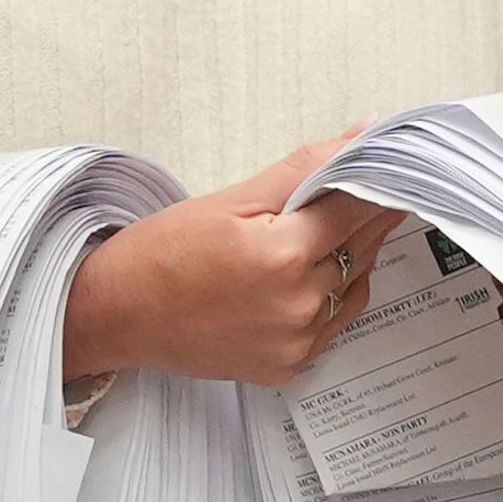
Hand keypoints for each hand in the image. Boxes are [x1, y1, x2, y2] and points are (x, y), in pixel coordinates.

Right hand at [62, 135, 405, 385]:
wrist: (117, 315)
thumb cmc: (163, 252)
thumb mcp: (232, 198)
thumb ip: (304, 168)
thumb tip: (362, 135)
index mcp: (284, 256)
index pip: (358, 206)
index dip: (374, 180)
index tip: (385, 165)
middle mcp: (298, 305)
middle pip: (362, 246)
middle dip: (364, 214)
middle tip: (358, 189)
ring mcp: (296, 342)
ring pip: (355, 284)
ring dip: (351, 254)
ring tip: (321, 231)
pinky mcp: (289, 366)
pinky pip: (336, 322)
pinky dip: (334, 293)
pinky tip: (308, 272)